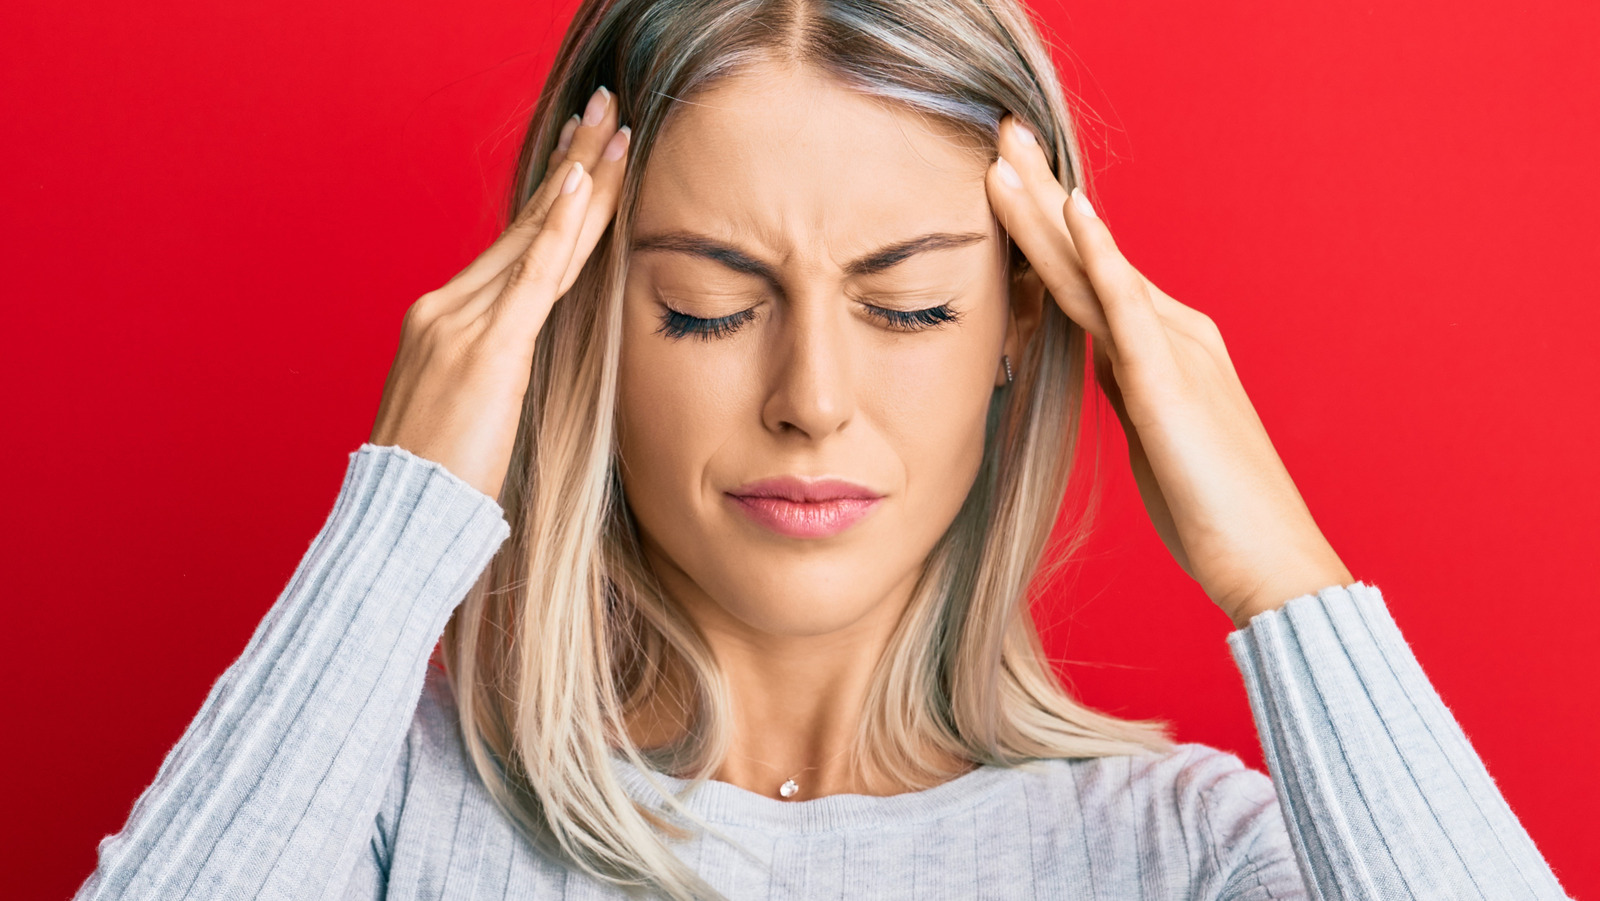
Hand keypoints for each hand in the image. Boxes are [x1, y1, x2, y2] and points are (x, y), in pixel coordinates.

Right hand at [368, 86, 629, 500]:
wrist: (400, 518)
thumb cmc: (436, 480)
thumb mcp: (465, 409)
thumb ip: (495, 369)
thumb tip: (524, 360)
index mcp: (442, 319)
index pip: (514, 246)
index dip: (554, 197)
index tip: (584, 154)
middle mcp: (447, 308)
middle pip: (527, 227)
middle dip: (574, 165)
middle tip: (607, 113)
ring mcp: (462, 324)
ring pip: (537, 239)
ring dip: (582, 180)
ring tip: (616, 131)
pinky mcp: (485, 350)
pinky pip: (530, 277)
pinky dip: (558, 229)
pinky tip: (582, 186)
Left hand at [985, 114, 1351, 627]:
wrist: (1268, 563)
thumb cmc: (1213, 511)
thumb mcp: (1154, 437)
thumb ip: (1129, 389)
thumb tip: (1098, 362)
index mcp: (1160, 348)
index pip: (1085, 277)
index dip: (1041, 227)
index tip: (1003, 180)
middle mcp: (1169, 334)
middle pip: (1085, 255)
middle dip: (1037, 194)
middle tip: (999, 133)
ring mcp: (1173, 353)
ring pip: (1093, 269)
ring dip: (1046, 210)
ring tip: (1005, 156)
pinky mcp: (1171, 384)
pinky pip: (1126, 309)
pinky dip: (1099, 257)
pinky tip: (1073, 212)